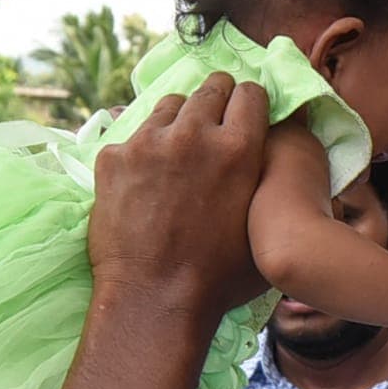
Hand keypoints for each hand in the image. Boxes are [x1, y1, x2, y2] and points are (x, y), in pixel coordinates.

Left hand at [89, 73, 270, 320]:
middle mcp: (194, 134)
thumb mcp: (263, 225)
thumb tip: (274, 158)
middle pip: (211, 88)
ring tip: (178, 154)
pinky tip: (145, 182)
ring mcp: (149, 142)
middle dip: (216, 103)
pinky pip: (133, 137)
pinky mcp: (113, 157)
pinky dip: (142, 152)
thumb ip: (269, 181)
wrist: (155, 301)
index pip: (250, 93)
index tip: (244, 116)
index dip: (249, 104)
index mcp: (239, 148)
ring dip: (179, 122)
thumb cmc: (219, 279)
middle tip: (213, 130)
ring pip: (170, 106)